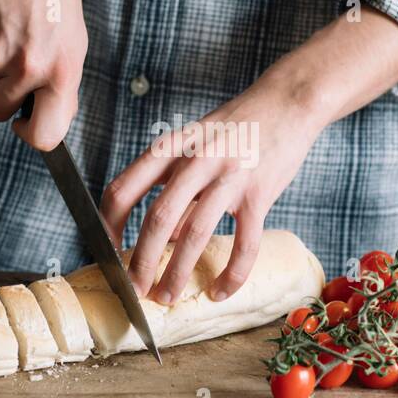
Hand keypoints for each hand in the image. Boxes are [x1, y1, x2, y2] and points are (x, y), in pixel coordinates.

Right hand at [0, 0, 86, 149]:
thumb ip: (62, 84)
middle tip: (16, 64)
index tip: (25, 123)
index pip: (45, 136)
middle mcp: (30, 67)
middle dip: (2, 97)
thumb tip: (49, 122)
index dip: (30, 135)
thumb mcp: (74, 42)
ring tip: (13, 30)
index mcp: (63, 73)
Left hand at [100, 6, 397, 302]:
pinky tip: (221, 291)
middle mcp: (195, 161)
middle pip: (156, 219)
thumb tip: (161, 238)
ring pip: (194, 234)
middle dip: (140, 262)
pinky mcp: (260, 194)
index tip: (108, 252)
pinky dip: (231, 274)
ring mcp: (229, 177)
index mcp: (171, 147)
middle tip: (135, 290)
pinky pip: (244, 244)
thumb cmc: (238, 125)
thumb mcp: (194, 144)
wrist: (289, 101)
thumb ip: (175, 185)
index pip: (123, 189)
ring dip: (176, 273)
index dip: (108, 226)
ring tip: (166, 296)